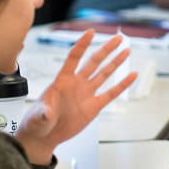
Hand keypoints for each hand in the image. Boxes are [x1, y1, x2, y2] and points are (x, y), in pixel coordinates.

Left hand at [16, 30, 136, 164]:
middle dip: (106, 49)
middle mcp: (76, 84)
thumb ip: (43, 113)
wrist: (44, 135)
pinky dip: (122, 85)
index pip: (74, 58)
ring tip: (126, 50)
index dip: (82, 45)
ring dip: (115, 62)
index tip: (91, 32)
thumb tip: (47, 112)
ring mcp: (86, 94)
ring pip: (104, 74)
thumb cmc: (37, 122)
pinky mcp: (94, 106)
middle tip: (118, 38)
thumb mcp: (37, 117)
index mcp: (62, 81)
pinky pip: (111, 93)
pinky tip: (131, 76)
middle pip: (93, 61)